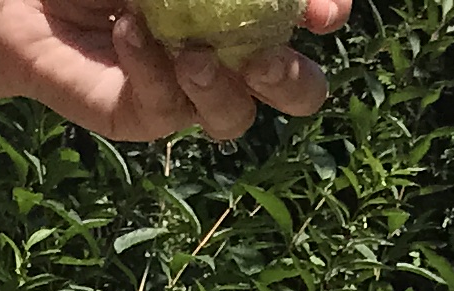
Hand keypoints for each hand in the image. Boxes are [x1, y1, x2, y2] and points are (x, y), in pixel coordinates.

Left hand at [0, 0, 351, 142]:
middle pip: (296, 92)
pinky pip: (167, 107)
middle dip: (293, 82)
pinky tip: (127, 31)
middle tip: (266, 60)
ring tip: (189, 52)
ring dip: (220, 88)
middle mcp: (229, 56)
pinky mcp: (143, 116)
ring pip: (236, 116)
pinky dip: (151, 67)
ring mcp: (189, 92)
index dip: (326, 13)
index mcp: (247, 10)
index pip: (308, 17)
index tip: (324, 10)